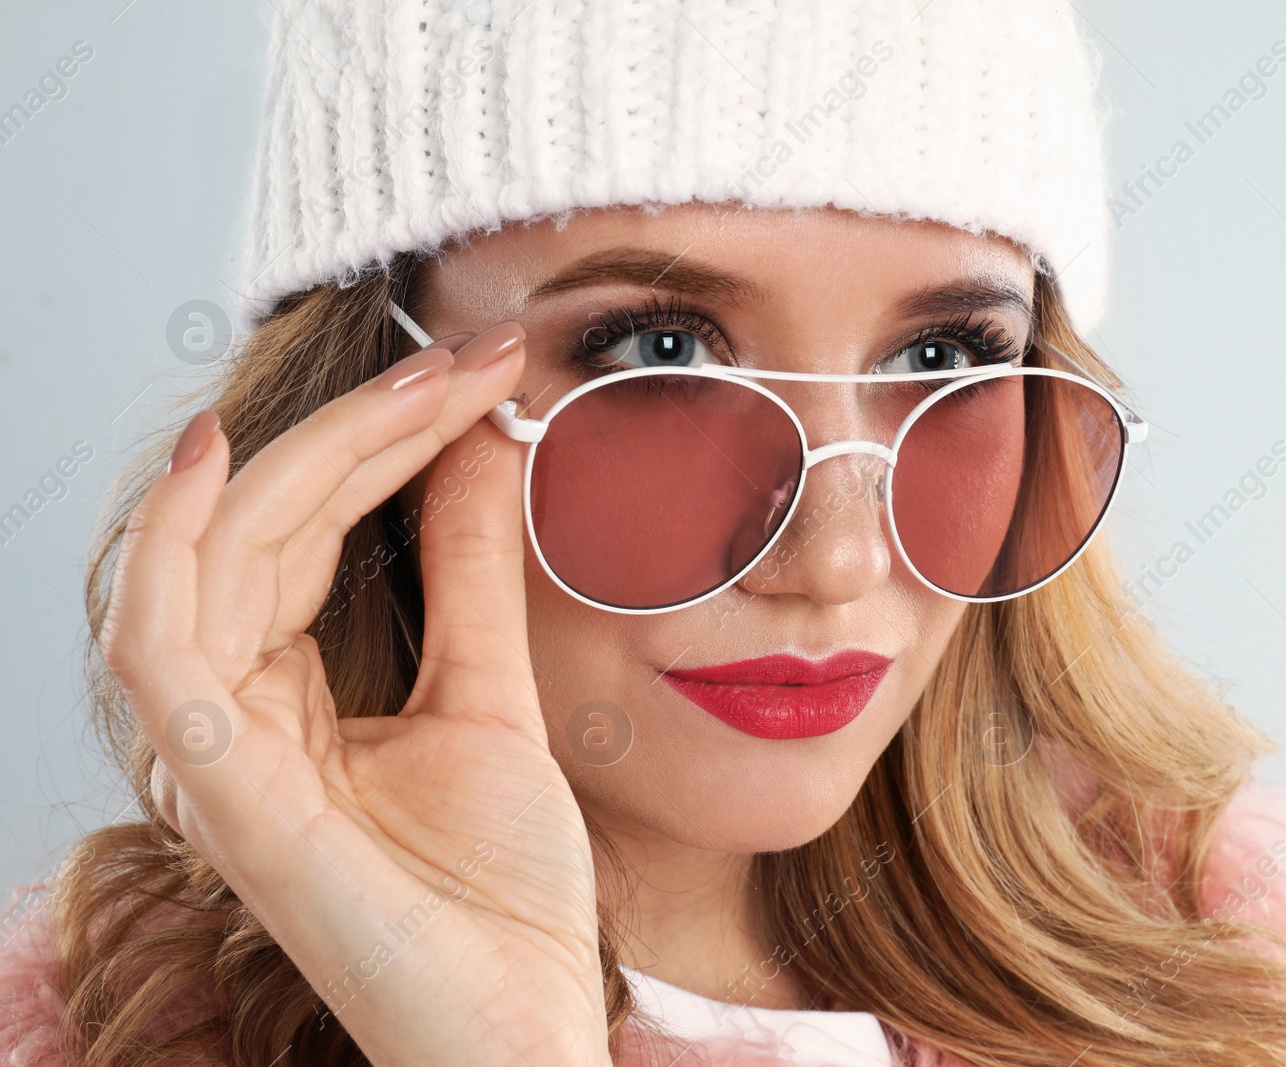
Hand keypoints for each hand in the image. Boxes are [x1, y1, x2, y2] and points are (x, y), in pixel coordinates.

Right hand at [103, 323, 609, 1066]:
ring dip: (308, 454)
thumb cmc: (498, 886)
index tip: (482, 370)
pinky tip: (221, 455)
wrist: (520, 1019)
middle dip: (363, 426)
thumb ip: (469, 574)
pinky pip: (158, 646)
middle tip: (473, 356)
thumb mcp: (489, 695)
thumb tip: (479, 446)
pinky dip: (170, 545)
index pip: (305, 531)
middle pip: (260, 526)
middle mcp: (237, 713)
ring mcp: (221, 752)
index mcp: (288, 696)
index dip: (380, 438)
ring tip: (414, 382)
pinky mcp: (225, 791)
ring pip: (213, 557)